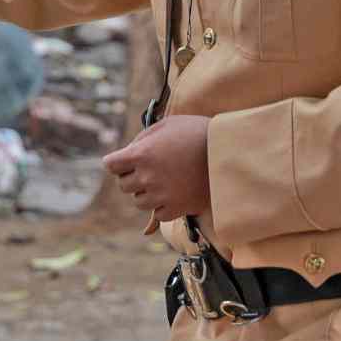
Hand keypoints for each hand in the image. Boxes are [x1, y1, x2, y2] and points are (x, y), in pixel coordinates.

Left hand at [102, 115, 211, 234]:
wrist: (230, 150)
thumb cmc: (197, 132)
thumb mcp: (166, 125)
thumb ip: (142, 139)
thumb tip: (127, 154)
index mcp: (141, 154)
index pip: (110, 165)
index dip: (118, 162)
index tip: (129, 160)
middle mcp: (148, 177)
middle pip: (123, 185)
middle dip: (133, 177)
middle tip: (152, 169)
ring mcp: (162, 195)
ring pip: (139, 202)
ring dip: (147, 193)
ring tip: (165, 181)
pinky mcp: (178, 209)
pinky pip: (159, 214)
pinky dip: (164, 207)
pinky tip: (175, 194)